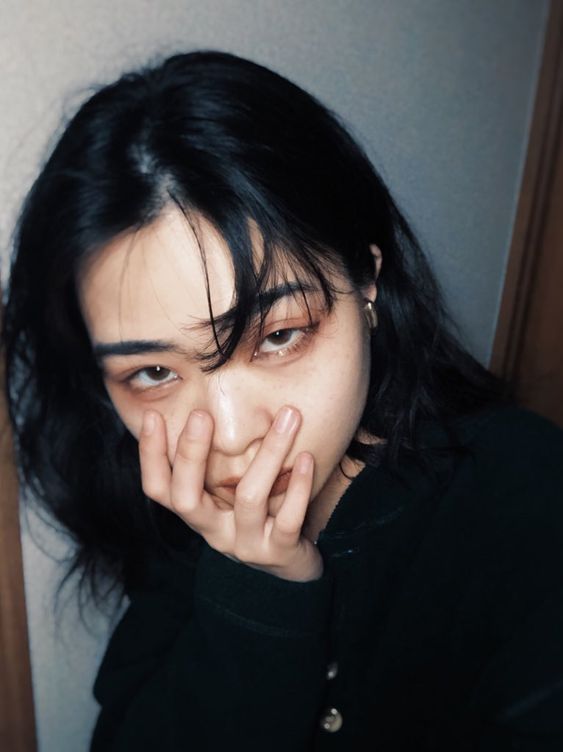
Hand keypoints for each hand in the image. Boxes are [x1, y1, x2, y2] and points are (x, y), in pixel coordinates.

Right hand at [139, 406, 322, 581]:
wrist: (293, 566)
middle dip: (191, 455)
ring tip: (288, 416)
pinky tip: (306, 457)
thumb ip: (217, 460)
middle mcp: (214, 532)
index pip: (158, 489)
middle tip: (202, 415)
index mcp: (198, 513)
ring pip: (249, 499)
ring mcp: (246, 545)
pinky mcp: (280, 553)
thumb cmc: (259, 514)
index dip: (149, 456)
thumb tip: (204, 402)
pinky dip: (299, 486)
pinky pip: (288, 520)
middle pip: (186, 499)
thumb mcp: (230, 491)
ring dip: (269, 454)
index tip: (151, 416)